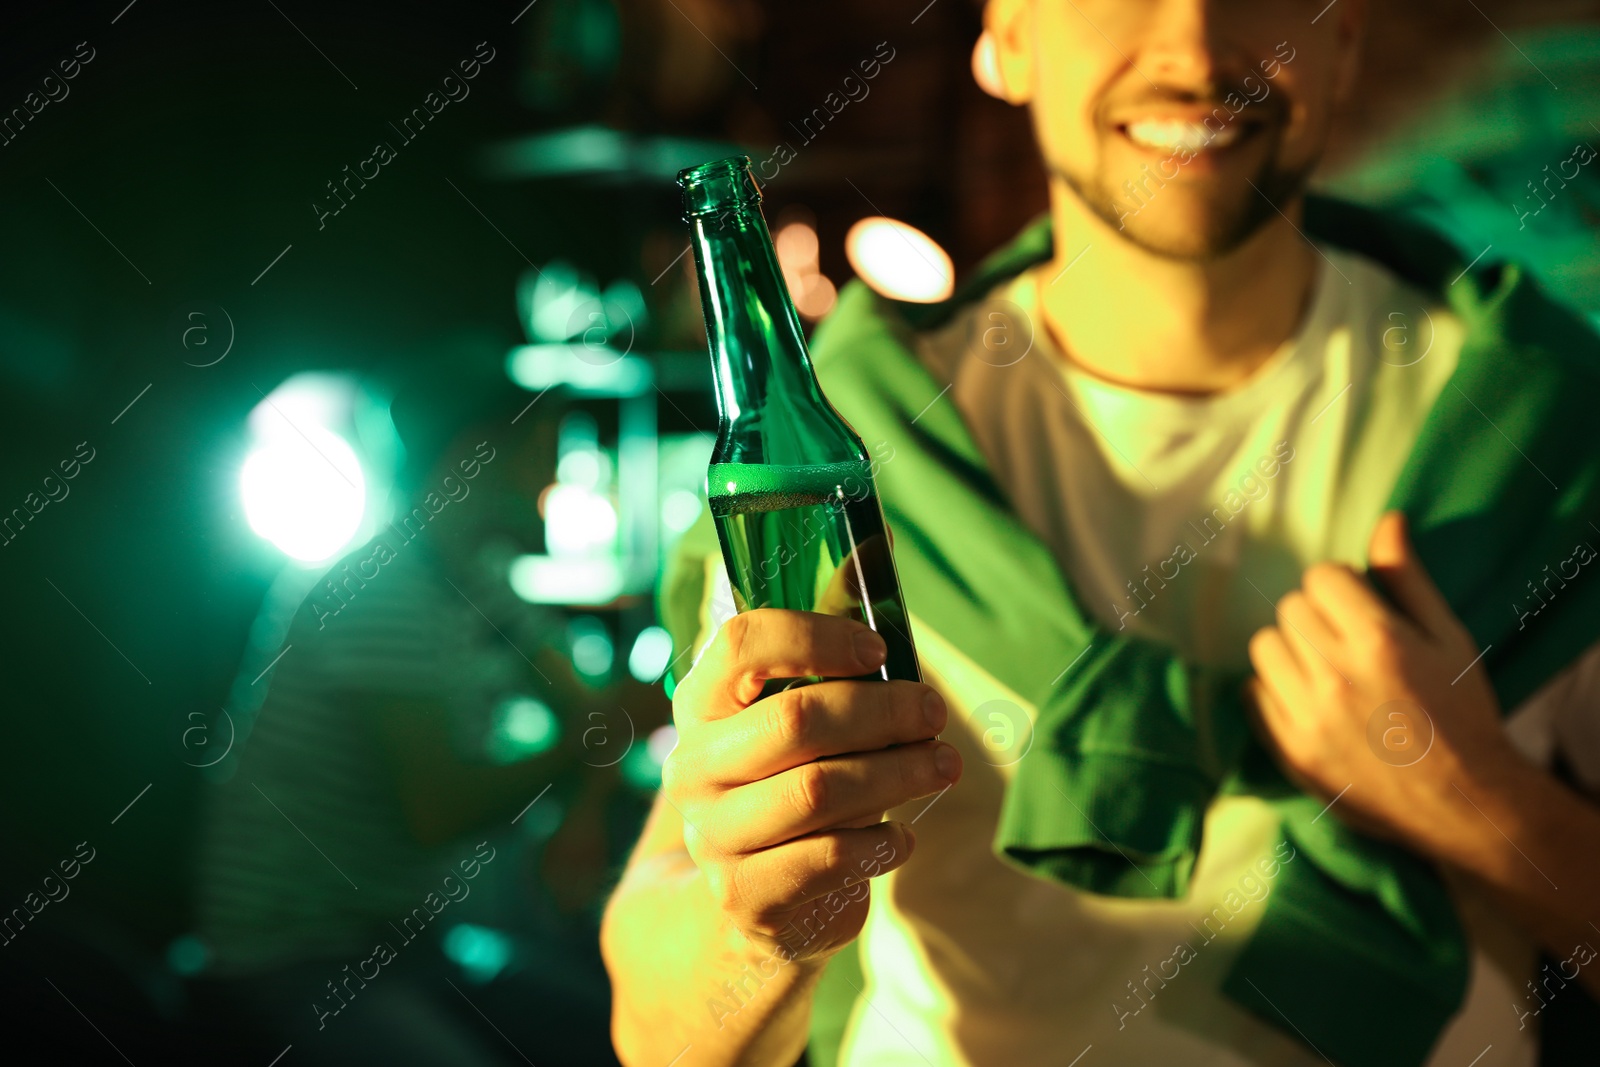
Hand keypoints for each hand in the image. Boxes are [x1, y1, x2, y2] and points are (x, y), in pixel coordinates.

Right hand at [661, 610, 958, 962]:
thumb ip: (830, 631)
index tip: (877, 649)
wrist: (744, 897)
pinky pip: (827, 859)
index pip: (742, 641)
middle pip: (797, 719)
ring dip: (897, 774)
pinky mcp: (745, 897)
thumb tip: (879, 540)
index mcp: (701, 701)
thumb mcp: (797, 703)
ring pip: (818, 792)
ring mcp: (713, 836)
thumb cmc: (788, 777)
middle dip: (883, 712)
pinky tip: (901, 835)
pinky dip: (879, 843)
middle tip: (934, 713)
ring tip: (943, 766)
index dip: (818, 636)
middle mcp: (693, 765)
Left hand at [1245, 511, 1515, 849]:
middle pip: (1290, 609)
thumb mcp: (1448, 639)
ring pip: (1264, 648)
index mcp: (1378, 641)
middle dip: (1317, 617)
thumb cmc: (1462, 713)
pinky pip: (1252, 695)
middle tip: (1348, 644)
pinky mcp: (1289, 751)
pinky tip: (1309, 701)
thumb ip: (1408, 579)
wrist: (1464, 803)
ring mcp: (1307, 717)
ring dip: (1290, 651)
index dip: (1340, 588)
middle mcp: (1335, 676)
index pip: (1320, 577)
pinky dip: (1273, 691)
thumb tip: (1386, 521)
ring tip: (1327, 672)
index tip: (1360, 608)